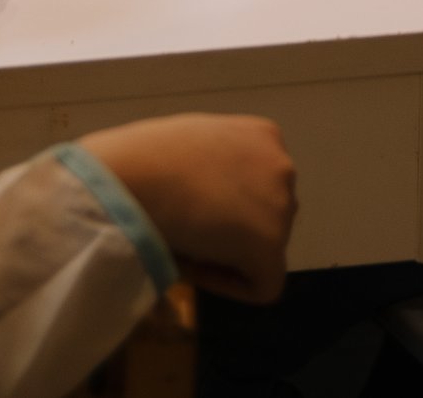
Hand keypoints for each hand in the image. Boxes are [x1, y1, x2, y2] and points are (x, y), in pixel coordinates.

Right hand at [81, 114, 298, 304]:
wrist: (140, 174)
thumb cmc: (150, 158)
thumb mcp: (196, 147)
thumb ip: (219, 168)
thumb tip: (215, 199)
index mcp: (265, 136)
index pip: (262, 185)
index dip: (229, 207)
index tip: (194, 213)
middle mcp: (283, 165)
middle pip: (270, 213)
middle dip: (237, 228)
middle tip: (194, 233)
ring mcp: (282, 205)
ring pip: (267, 248)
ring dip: (233, 253)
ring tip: (191, 247)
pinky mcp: (271, 245)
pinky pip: (264, 284)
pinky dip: (231, 285)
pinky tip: (196, 268)